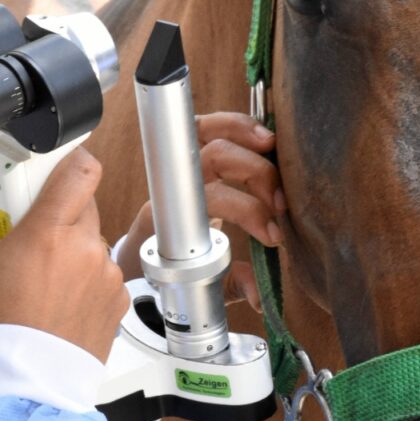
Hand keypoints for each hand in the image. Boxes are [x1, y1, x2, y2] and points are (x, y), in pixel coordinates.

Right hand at [0, 147, 129, 361]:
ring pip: (90, 241)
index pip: (80, 169)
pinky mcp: (117, 298)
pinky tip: (59, 299)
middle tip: (30, 232)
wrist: (26, 380)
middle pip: (82, 203)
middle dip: (57, 211)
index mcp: (49, 231)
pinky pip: (101, 272)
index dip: (71, 157)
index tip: (54, 163)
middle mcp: (85, 247)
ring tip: (42, 278)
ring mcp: (106, 274)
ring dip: (70, 248)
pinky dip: (84, 277)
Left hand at [116, 112, 285, 311]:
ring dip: (242, 132)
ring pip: (202, 130)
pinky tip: (261, 133)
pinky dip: (235, 124)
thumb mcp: (199, 284)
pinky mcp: (189, 157)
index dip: (246, 211)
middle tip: (281, 201)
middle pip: (210, 157)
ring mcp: (178, 169)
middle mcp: (170, 188)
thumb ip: (230, 285)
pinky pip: (206, 128)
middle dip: (254, 173)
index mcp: (167, 221)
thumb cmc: (169, 269)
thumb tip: (259, 295)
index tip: (272, 236)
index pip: (209, 199)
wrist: (138, 259)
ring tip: (273, 145)